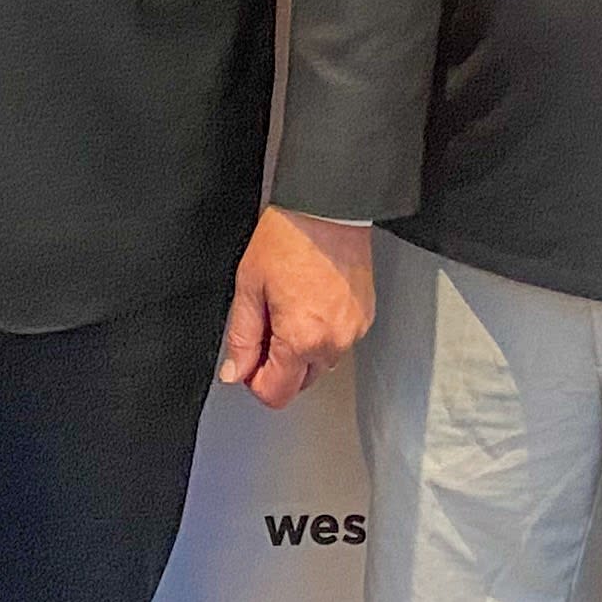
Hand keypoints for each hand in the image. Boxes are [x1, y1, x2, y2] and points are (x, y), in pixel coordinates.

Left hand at [220, 205, 372, 409]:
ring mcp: (354, 330)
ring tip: (291, 306)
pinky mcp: (366, 316)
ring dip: (302, 348)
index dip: (254, 380)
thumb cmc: (289, 238)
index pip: (276, 393)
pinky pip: (339, 341)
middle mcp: (333, 342)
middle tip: (268, 324)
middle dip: (279, 364)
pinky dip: (323, 332)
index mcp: (301, 339)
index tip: (248, 359)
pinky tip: (312, 301)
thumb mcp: (249, 287)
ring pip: (320, 362)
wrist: (327, 208)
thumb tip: (235, 371)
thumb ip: (241, 337)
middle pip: (300, 382)